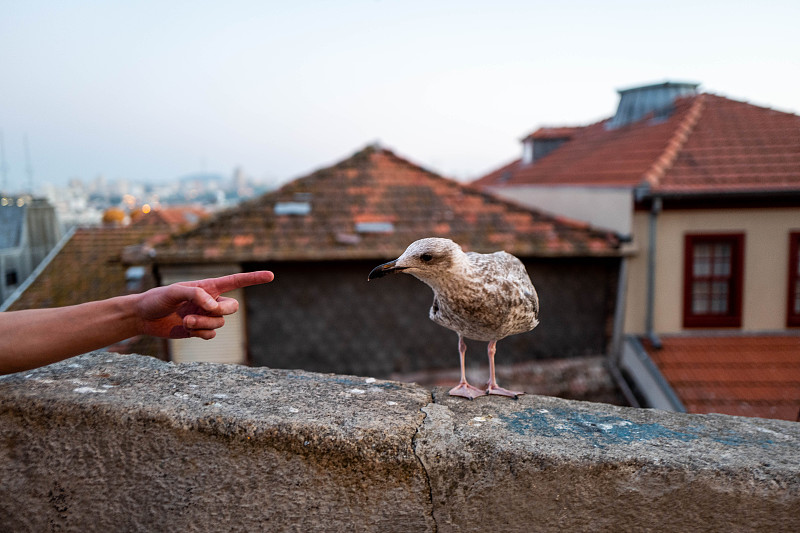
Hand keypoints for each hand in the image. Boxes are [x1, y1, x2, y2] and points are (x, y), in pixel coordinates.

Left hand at [134, 271, 273, 338]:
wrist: (144, 317)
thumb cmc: (157, 299)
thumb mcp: (174, 291)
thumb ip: (195, 294)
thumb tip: (213, 306)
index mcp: (208, 286)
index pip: (236, 281)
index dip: (254, 279)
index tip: (271, 276)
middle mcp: (210, 301)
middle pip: (232, 307)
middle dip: (221, 311)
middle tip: (206, 310)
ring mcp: (206, 316)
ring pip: (220, 323)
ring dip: (204, 323)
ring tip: (186, 321)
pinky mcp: (200, 330)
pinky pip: (211, 334)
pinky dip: (201, 333)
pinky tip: (187, 330)